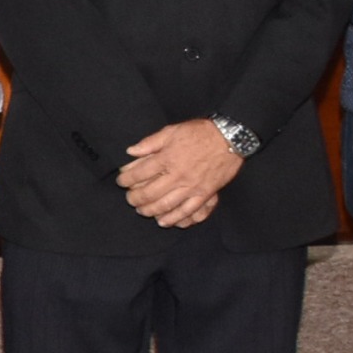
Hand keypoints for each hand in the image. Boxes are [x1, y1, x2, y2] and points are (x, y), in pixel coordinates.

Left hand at [119, 117, 242, 228]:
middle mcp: (177, 175)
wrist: (231, 137)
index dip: (126, 180)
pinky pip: (187, 211)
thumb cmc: (200, 132)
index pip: (139, 173)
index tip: (121, 182)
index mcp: (167, 158)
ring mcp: (191, 187)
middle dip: (134, 199)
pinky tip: (163, 221)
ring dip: (149, 211)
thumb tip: (131, 151)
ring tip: (142, 211)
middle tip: (130, 199)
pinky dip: (173, 218)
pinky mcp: (205, 194)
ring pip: (165, 205)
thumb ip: (150, 142)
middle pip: (149, 193)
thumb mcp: (172, 131)